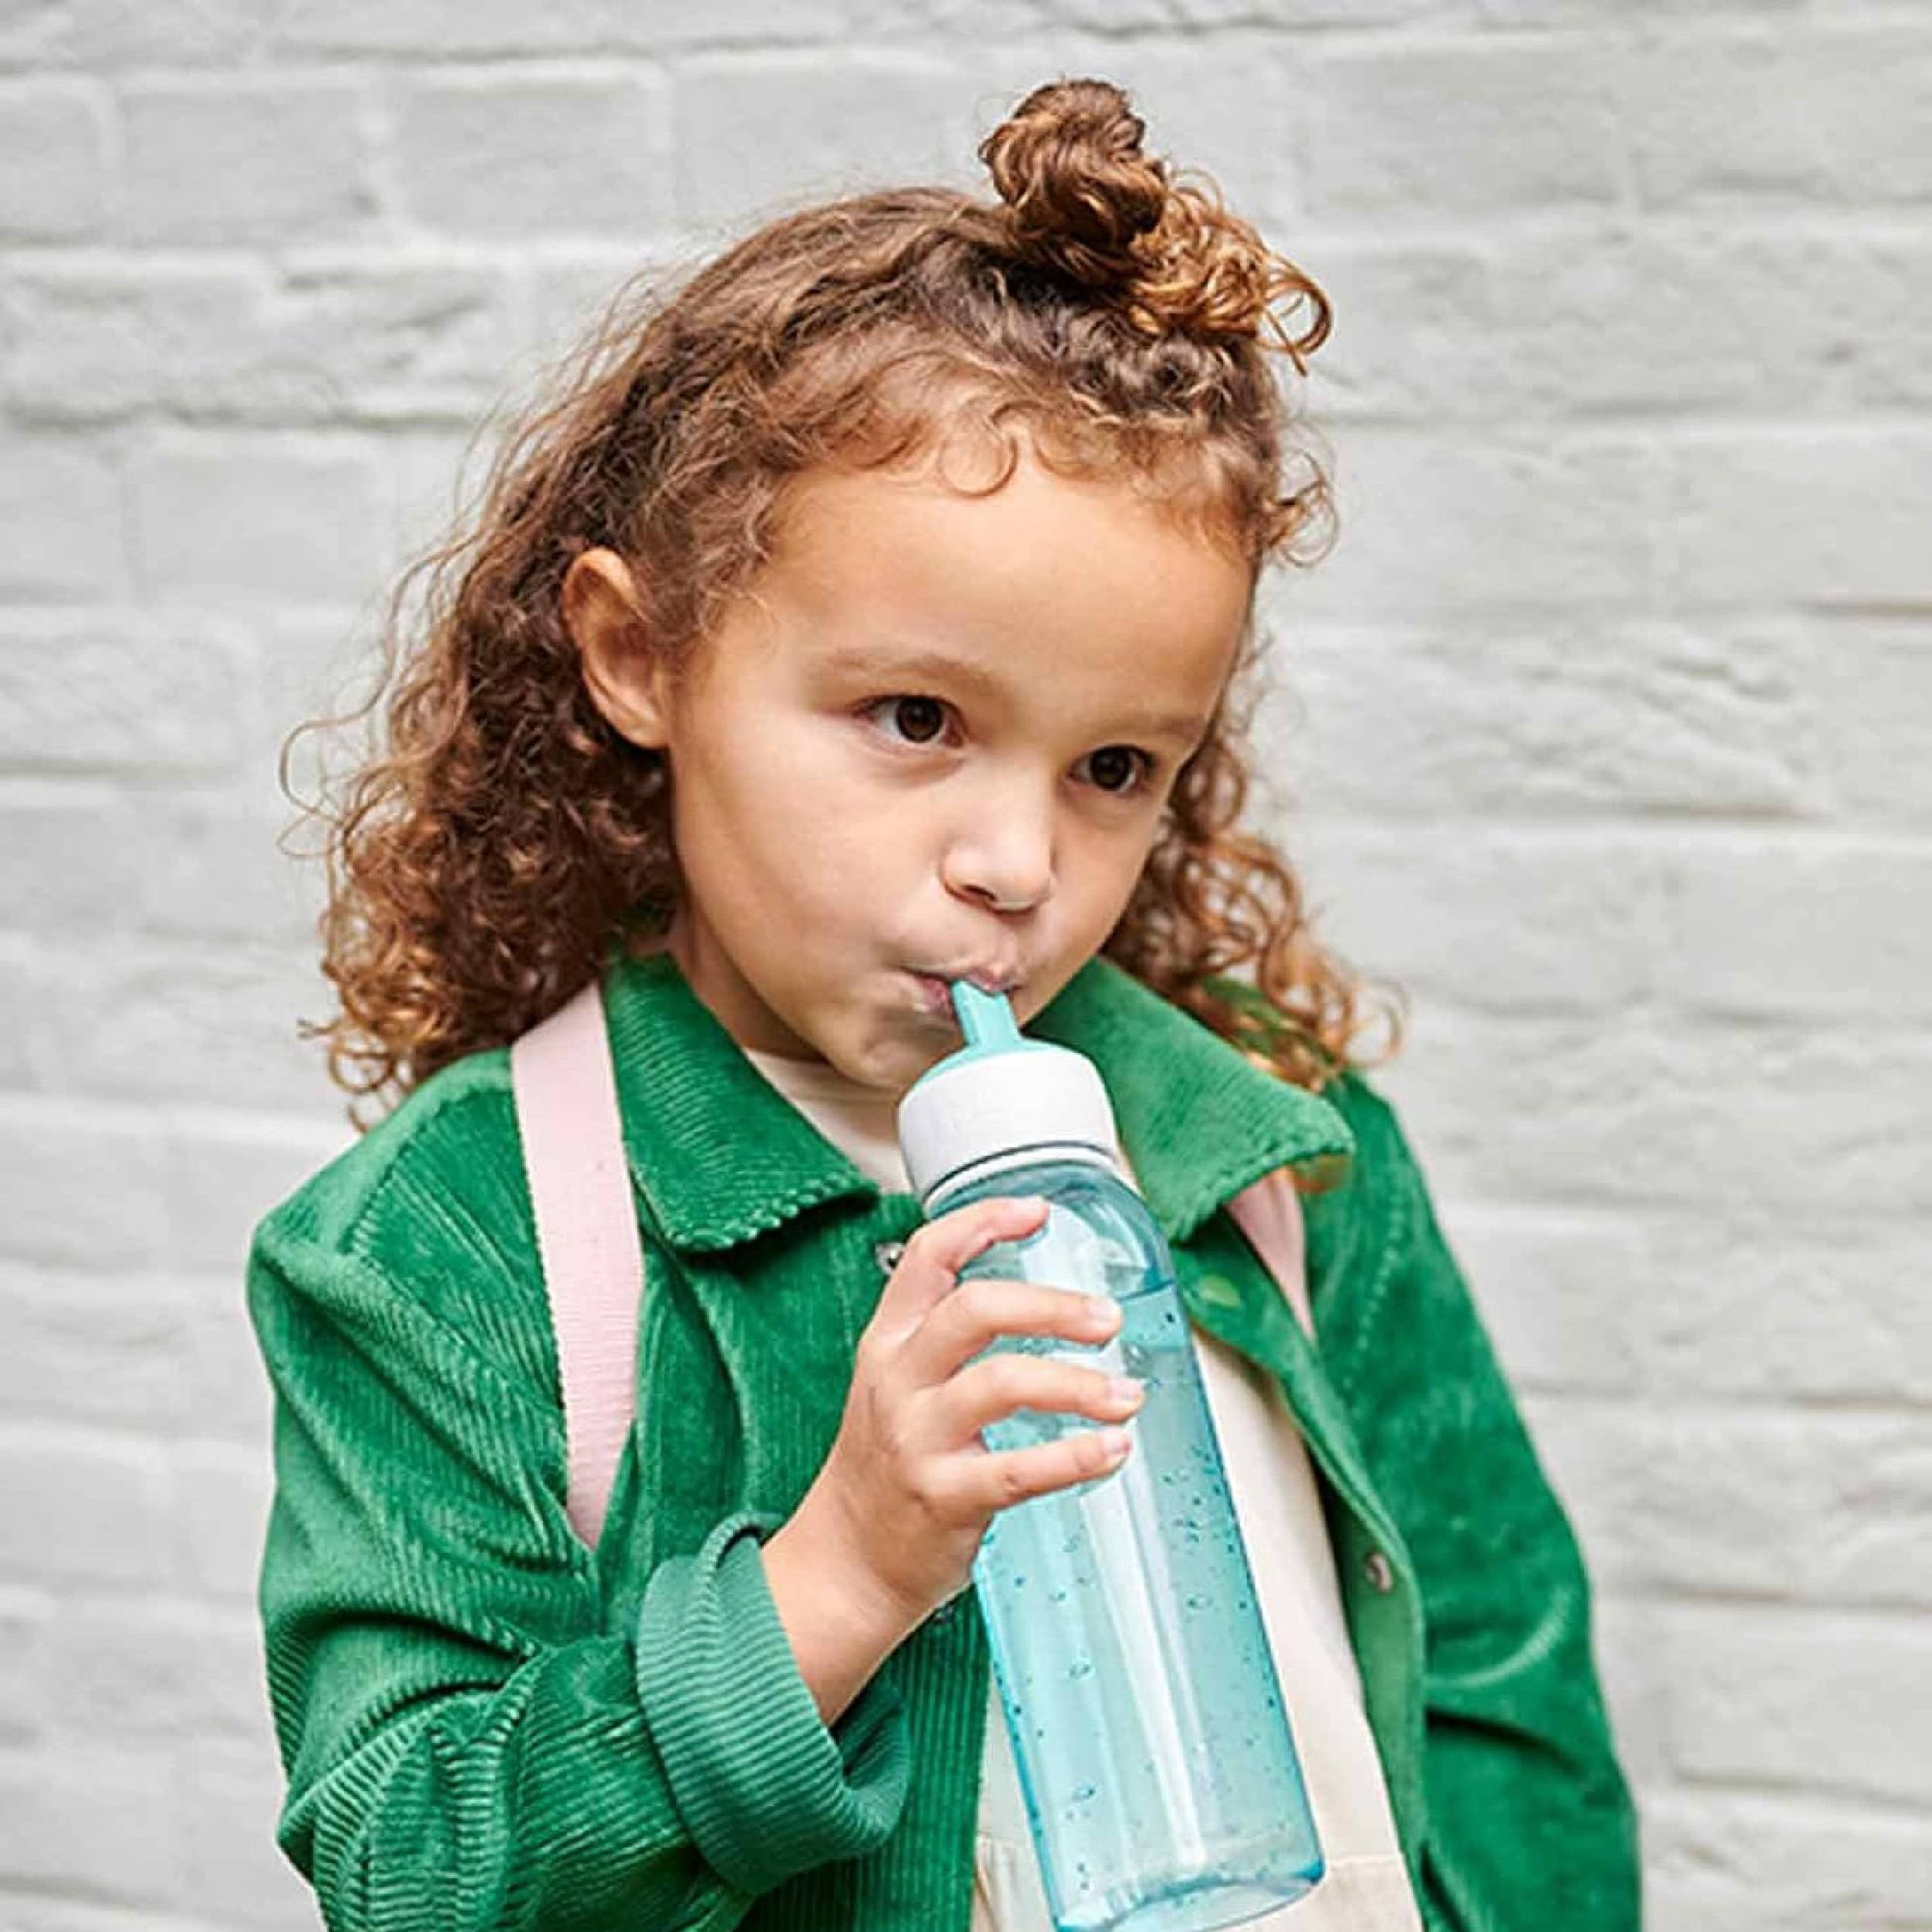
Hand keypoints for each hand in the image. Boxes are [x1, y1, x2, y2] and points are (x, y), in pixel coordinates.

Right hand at [790, 1193, 1142, 1637]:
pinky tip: (1112, 1451)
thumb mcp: (896, 1383)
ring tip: (1127, 1395)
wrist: (846, 1562)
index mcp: (889, 1342)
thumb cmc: (887, 1467)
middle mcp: (899, 1380)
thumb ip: (947, 1338)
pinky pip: (1017, 1470)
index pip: (927, 1257)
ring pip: (1001, 1383)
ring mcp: (918, 1439)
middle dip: (1051, 1306)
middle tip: (1108, 1318)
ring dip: (1077, 1384)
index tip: (1038, 1210)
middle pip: (975, 1310)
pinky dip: (1074, 1456)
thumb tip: (1045, 1300)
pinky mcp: (944, 1498)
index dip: (983, 1222)